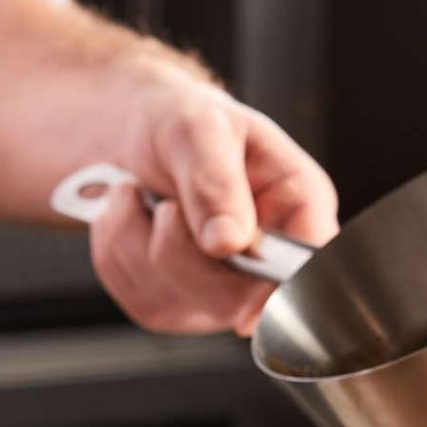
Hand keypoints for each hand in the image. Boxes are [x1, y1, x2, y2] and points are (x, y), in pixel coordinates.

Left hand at [90, 72, 338, 335]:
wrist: (131, 135)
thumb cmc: (181, 122)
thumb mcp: (199, 127)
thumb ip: (216, 180)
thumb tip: (231, 242)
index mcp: (296, 205)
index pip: (310, 264)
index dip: (286, 290)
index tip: (245, 305)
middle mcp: (268, 258)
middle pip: (234, 298)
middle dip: (179, 248)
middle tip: (167, 202)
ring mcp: (222, 290)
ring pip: (179, 301)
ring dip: (138, 243)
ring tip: (141, 198)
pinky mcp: (176, 304)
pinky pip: (140, 300)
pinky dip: (117, 253)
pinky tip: (130, 218)